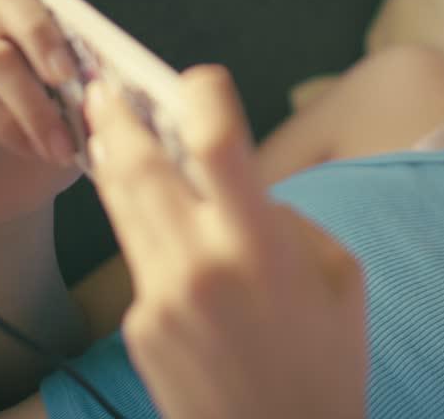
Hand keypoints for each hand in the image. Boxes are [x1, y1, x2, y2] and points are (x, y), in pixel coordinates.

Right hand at [0, 0, 102, 225]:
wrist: (14, 195)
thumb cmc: (58, 142)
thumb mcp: (92, 113)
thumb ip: (104, 88)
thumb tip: (135, 89)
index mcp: (41, 21)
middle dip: (45, 34)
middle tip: (71, 77)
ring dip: (34, 106)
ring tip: (61, 145)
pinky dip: (6, 126)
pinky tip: (32, 149)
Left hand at [84, 66, 366, 418]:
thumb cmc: (328, 365)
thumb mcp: (340, 278)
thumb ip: (288, 219)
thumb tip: (244, 189)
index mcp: (260, 248)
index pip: (216, 144)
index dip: (203, 97)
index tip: (201, 80)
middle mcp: (199, 265)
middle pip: (142, 165)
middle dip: (121, 118)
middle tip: (105, 88)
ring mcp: (160, 297)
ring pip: (125, 205)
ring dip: (112, 158)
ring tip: (103, 127)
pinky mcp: (139, 324)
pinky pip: (142, 258)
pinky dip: (147, 228)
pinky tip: (154, 216)